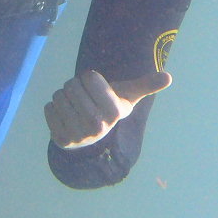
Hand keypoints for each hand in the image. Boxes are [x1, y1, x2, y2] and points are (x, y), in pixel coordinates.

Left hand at [44, 68, 170, 149]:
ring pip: (59, 95)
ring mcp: (79, 135)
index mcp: (114, 112)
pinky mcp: (61, 140)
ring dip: (64, 96)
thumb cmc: (110, 106)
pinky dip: (54, 108)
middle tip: (84, 98)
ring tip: (76, 106)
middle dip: (76, 86)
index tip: (97, 91)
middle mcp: (97, 126)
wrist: (91, 133)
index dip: (91, 78)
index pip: (89, 76)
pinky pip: (48, 108)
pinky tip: (66, 116)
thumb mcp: (128, 95)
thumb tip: (169, 78)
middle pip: (71, 85)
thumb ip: (146, 85)